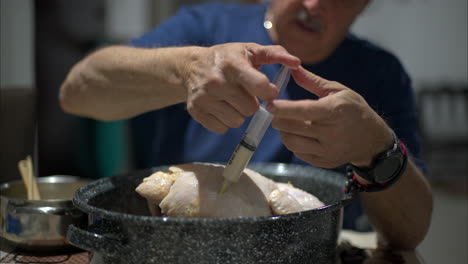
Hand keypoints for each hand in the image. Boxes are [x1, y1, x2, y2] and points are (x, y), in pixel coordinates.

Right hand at [183, 43, 299, 133]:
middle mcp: (216, 81)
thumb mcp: (250, 50)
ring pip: (236, 121)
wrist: (191, 67)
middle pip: (250, 109)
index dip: (269, 93)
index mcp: (232, 64)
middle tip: (246, 95)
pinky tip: (222, 108)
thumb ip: (275, 54)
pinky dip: (225, 121)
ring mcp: (204, 97)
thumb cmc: (228, 58)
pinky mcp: (196, 111)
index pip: (260, 86)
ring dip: (239, 114)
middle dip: (253, 104)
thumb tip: (296, 63)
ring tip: (233, 102)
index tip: (268, 91)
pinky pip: (221, 128)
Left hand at [267, 66, 392, 167]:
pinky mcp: (323, 162)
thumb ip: (313, 82)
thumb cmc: (354, 110)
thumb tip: (292, 68)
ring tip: (285, 123)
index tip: (269, 104)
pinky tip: (298, 134)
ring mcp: (327, 150)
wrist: (372, 140)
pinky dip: (293, 143)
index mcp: (335, 111)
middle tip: (275, 112)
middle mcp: (331, 133)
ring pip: (291, 142)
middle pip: (292, 128)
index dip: (284, 108)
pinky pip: (298, 153)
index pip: (304, 111)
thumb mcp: (339, 91)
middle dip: (278, 119)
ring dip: (283, 132)